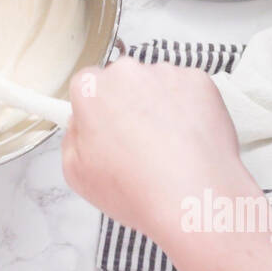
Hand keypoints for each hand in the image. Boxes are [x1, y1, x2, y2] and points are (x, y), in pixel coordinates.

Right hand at [62, 57, 271, 270]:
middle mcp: (127, 72)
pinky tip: (187, 140)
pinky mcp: (198, 81)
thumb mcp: (76, 174)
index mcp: (91, 89)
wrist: (194, 198)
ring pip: (156, 85)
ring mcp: (165, 74)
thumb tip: (82, 124)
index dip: (96, 111)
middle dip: (127, 106)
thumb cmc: (137, 190)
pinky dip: (188, 108)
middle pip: (122, 82)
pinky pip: (187, 90)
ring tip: (167, 148)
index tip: (106, 129)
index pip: (87, 86)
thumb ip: (73, 137)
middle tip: (137, 145)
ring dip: (158, 107)